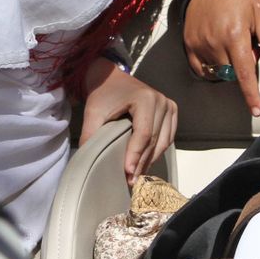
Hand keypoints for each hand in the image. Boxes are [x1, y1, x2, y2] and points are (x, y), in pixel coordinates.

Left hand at [79, 57, 178, 184]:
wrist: (111, 78)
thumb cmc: (103, 94)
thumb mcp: (93, 113)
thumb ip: (91, 135)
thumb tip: (88, 161)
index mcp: (146, 99)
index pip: (144, 133)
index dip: (136, 155)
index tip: (127, 172)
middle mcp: (162, 101)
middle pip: (155, 140)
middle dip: (142, 162)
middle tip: (130, 180)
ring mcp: (169, 106)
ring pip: (163, 142)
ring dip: (150, 160)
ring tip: (136, 175)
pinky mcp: (171, 111)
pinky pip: (168, 137)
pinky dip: (157, 151)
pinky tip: (145, 162)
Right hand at [182, 0, 259, 117]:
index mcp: (235, 36)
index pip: (244, 75)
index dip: (251, 95)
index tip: (257, 110)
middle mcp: (214, 42)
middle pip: (232, 74)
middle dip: (242, 67)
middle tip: (247, 44)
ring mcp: (199, 44)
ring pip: (217, 72)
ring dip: (227, 66)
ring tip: (230, 42)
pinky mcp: (188, 43)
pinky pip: (200, 69)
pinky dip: (211, 67)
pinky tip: (217, 50)